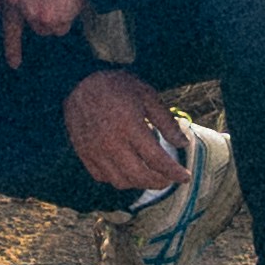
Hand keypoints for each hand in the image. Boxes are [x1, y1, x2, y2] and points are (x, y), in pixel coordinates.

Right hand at [64, 71, 192, 197]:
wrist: (79, 81)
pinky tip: (127, 170)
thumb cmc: (117, 86)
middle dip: (159, 182)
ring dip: (139, 183)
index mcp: (130, 127)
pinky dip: (118, 179)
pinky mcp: (84, 153)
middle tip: (169, 179)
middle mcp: (112, 143)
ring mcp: (95, 151)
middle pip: (140, 176)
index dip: (174, 173)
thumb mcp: (148, 96)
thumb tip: (183, 144)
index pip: (157, 160)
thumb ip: (166, 122)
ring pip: (121, 182)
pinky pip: (102, 177)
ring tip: (150, 175)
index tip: (186, 177)